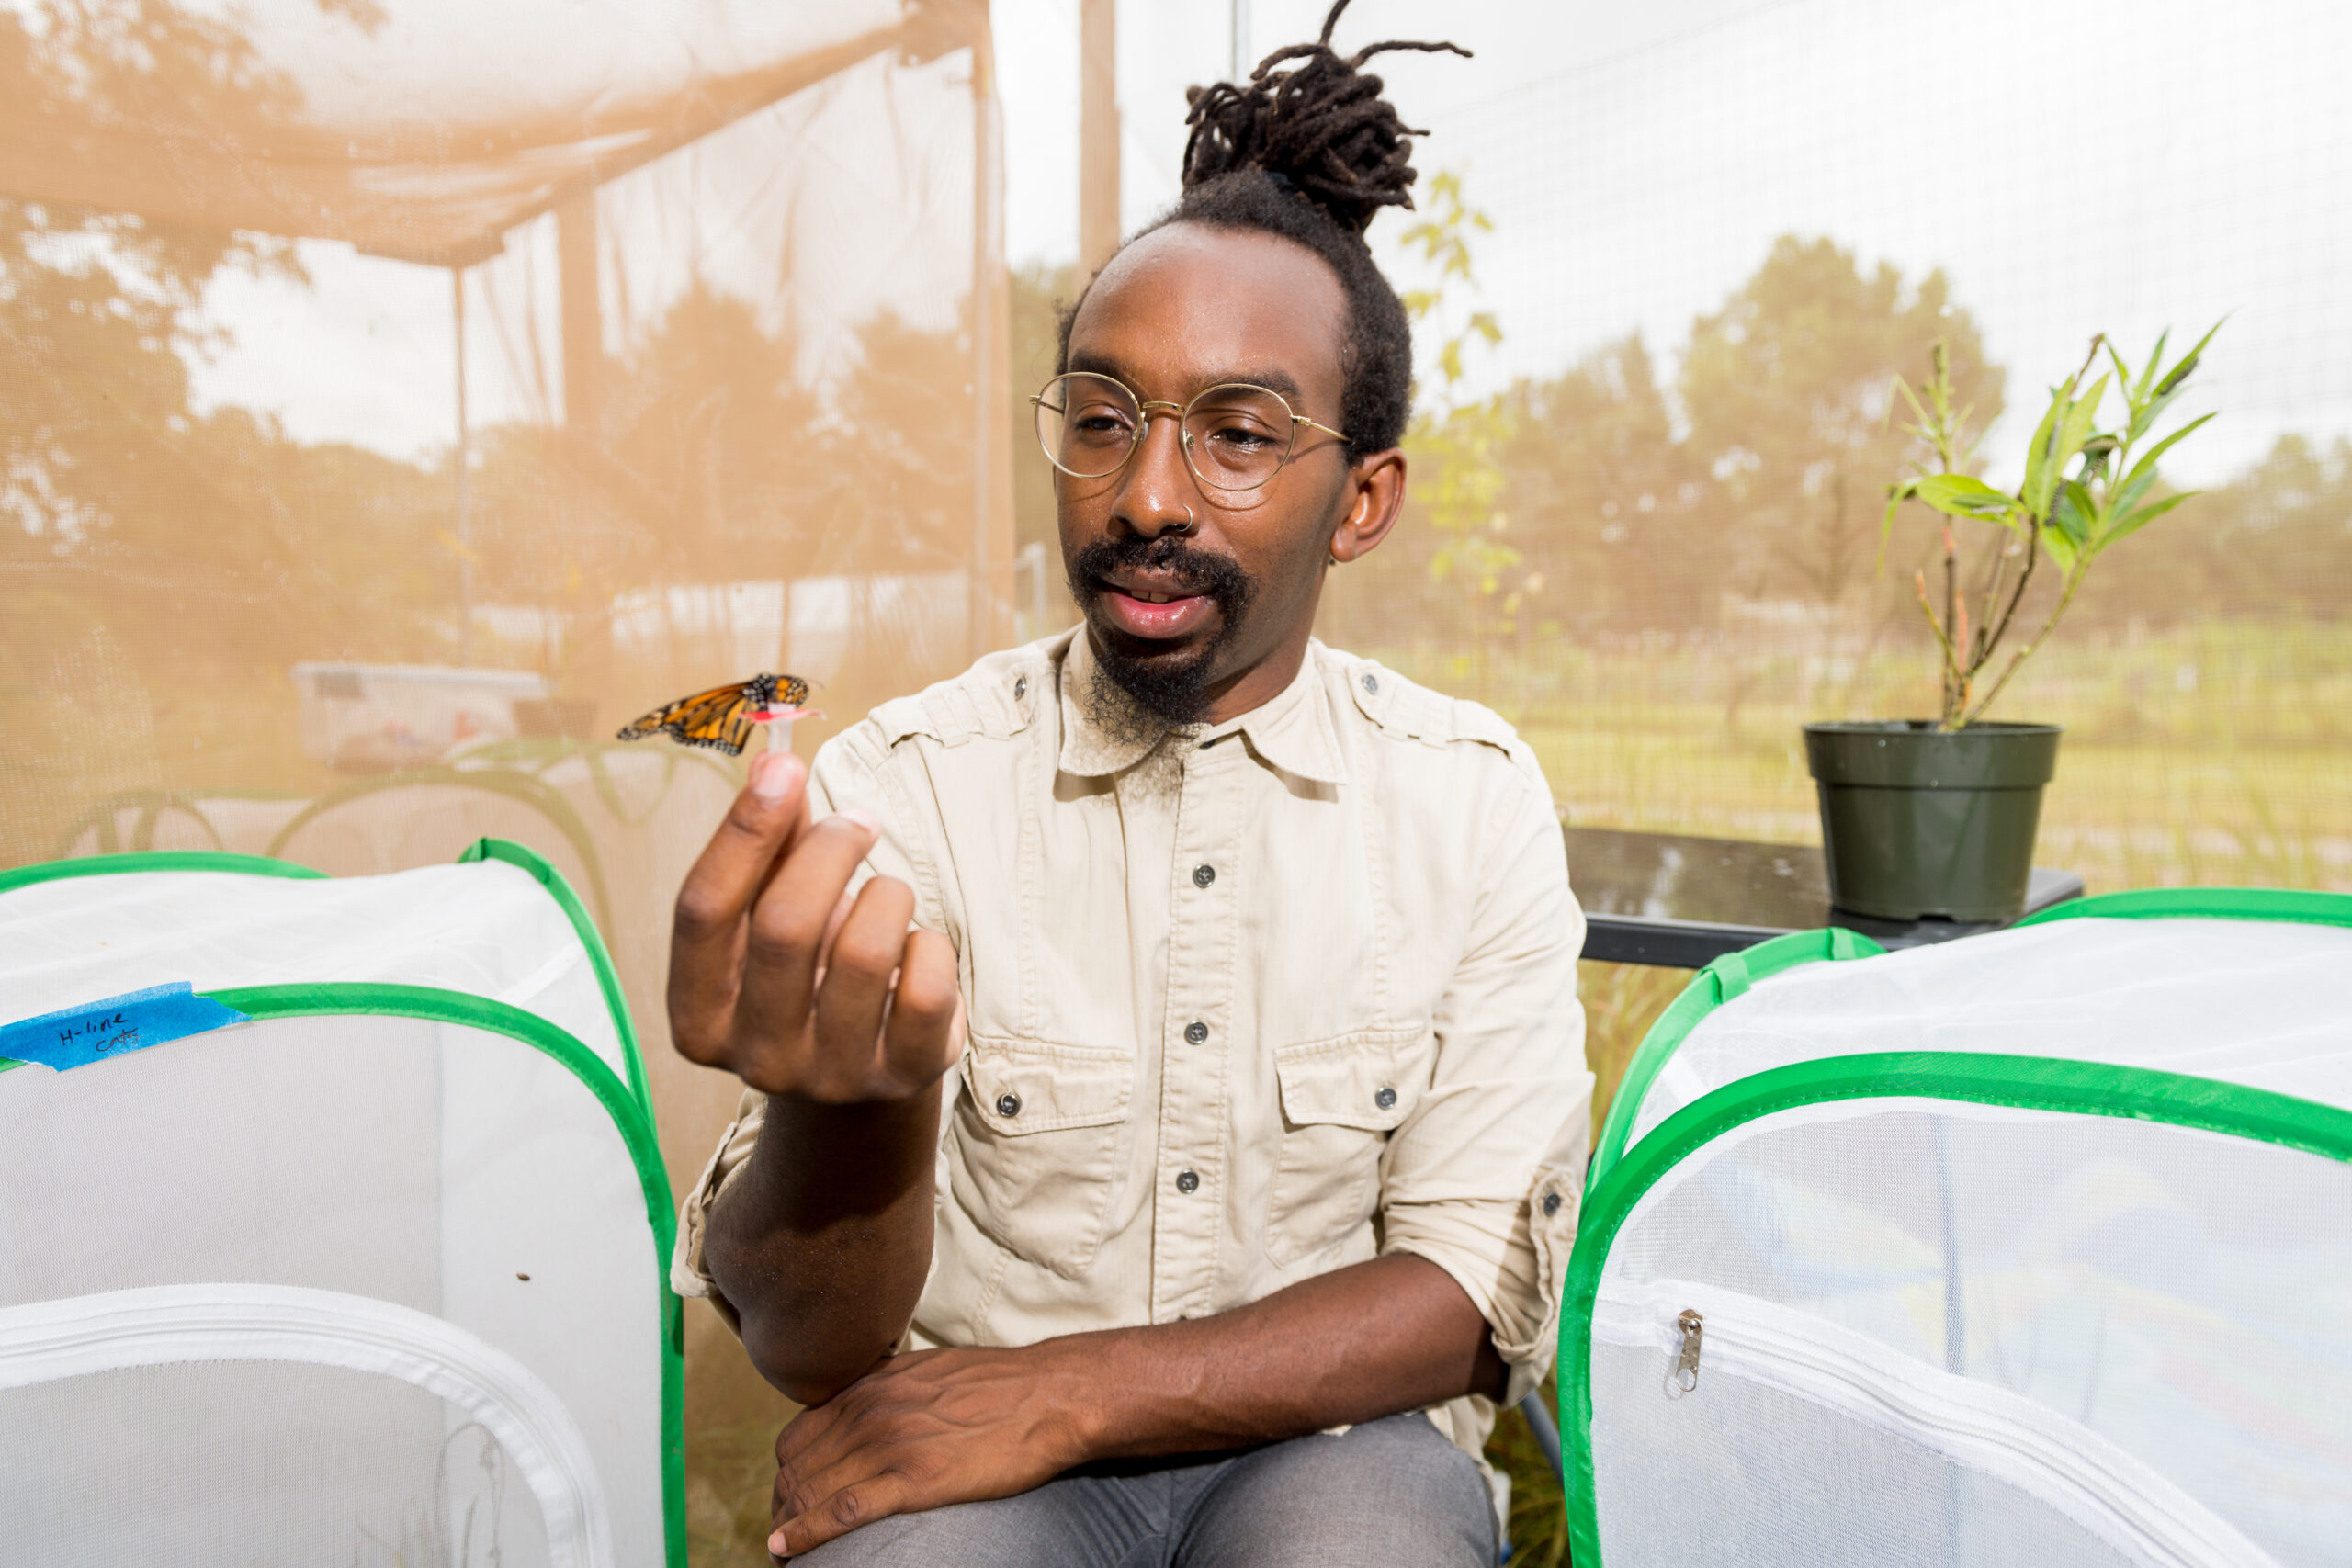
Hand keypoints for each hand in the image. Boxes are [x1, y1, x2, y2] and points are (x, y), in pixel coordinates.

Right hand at [669, 750, 962, 1102]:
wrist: (859, 1080)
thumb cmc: (806, 976)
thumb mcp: (771, 919)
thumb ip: (768, 852)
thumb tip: (775, 768)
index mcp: (698, 1016)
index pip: (702, 911)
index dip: (743, 831)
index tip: (783, 769)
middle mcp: (755, 1059)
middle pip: (785, 926)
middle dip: (829, 851)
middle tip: (857, 824)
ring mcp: (831, 1076)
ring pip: (865, 952)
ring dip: (886, 897)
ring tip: (886, 900)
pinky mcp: (902, 1077)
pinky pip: (927, 986)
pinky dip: (931, 946)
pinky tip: (917, 951)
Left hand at [766, 1345, 1090, 1558]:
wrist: (1051, 1394)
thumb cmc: (1000, 1385)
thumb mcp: (929, 1372)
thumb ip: (889, 1390)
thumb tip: (866, 1411)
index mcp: (871, 1387)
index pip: (798, 1436)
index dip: (785, 1475)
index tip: (788, 1501)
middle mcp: (870, 1411)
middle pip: (796, 1468)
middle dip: (781, 1506)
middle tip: (782, 1535)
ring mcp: (890, 1444)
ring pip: (811, 1490)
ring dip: (787, 1525)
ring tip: (781, 1553)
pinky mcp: (915, 1479)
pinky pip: (844, 1511)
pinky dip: (807, 1533)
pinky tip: (788, 1548)